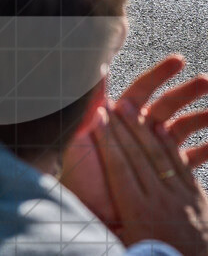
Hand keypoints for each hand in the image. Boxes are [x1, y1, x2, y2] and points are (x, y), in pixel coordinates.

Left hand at [61, 55, 207, 227]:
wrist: (86, 213)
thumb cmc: (79, 173)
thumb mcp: (80, 136)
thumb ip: (88, 105)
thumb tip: (97, 70)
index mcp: (115, 118)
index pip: (141, 90)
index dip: (159, 74)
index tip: (178, 60)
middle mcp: (133, 132)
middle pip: (165, 106)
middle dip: (187, 91)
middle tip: (207, 81)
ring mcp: (148, 153)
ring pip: (180, 129)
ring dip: (201, 118)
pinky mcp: (160, 175)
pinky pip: (186, 159)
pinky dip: (205, 150)